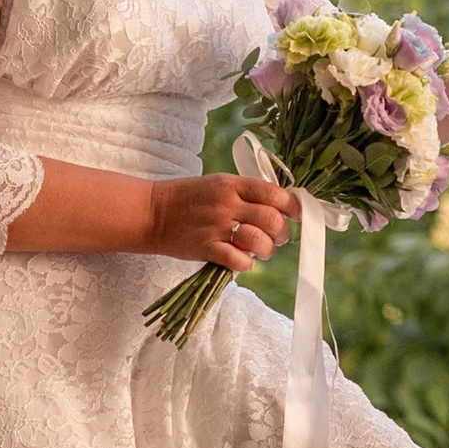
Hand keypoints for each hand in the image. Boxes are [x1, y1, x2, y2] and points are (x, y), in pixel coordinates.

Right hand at [142, 172, 293, 271]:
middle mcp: (227, 203)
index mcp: (231, 184)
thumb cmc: (187, 198)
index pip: (273, 193)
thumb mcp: (217, 184)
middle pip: (272, 219)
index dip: (292, 206)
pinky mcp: (206, 248)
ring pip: (260, 241)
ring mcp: (216, 226)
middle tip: (279, 237)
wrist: (151, 213)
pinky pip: (238, 260)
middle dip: (283, 232)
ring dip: (267, 249)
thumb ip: (245, 193)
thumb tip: (279, 205)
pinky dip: (247, 264)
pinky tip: (244, 261)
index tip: (297, 214)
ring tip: (262, 251)